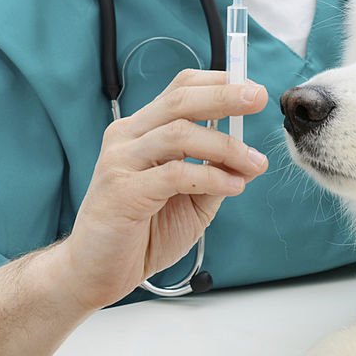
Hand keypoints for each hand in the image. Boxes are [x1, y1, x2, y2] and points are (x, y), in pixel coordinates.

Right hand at [53, 69, 268, 311]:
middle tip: (259, 98)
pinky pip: (175, 173)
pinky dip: (211, 176)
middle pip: (180, 100)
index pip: (180, 88)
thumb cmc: (141, 233)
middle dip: (224, 96)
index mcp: (142, 129)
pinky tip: (234, 186)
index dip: (217, 82)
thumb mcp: (192, 199)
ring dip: (225, 145)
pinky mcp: (122, 190)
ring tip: (254, 162)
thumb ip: (215, 174)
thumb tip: (251, 158)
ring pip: (180, 133)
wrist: (96, 273)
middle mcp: (128, 136)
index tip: (252, 89)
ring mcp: (121, 160)